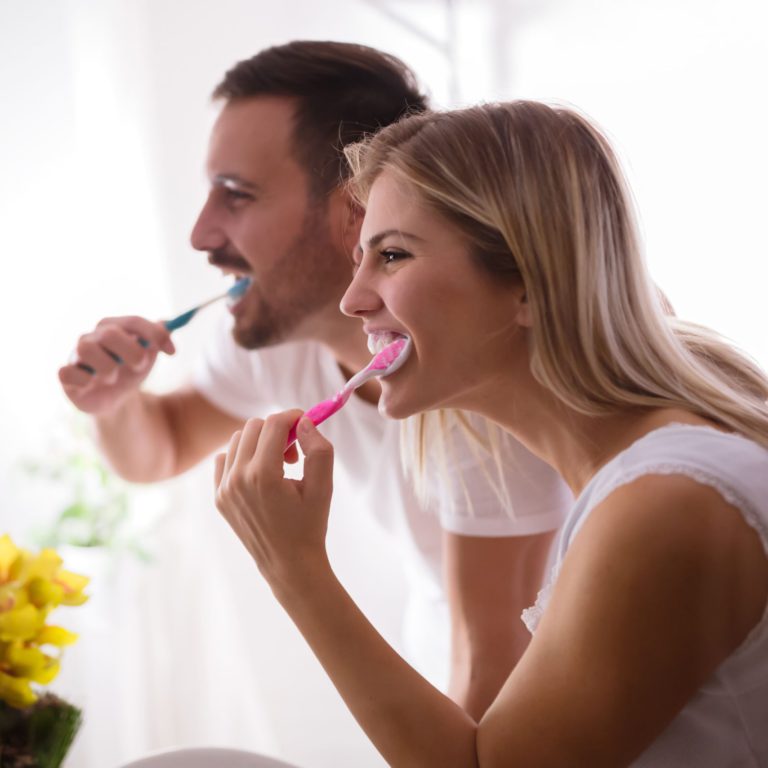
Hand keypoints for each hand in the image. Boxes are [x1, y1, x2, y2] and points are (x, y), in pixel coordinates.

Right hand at [58, 316, 174, 414]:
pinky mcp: (66, 375)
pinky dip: (85, 381)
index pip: (134, 321)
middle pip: (110, 333)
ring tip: (112, 378)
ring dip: (107, 368)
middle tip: (139, 366)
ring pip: (86, 349)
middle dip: (132, 352)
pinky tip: (92, 385)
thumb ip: (159, 337)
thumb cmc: (130, 370)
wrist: (115, 399)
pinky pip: (68, 373)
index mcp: (114, 327)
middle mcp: (93, 336)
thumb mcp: (148, 354)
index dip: (155, 335)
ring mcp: (76, 354)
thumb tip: (167, 322)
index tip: (173, 352)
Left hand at [214, 410, 334, 592]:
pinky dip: (242, 457)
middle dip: (278, 430)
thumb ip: (318, 449)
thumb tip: (303, 422)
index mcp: (264, 475)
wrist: (288, 563)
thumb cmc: (310, 524)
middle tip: (294, 453)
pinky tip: (260, 474)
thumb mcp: (324, 486)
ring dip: (260, 442)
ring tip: (279, 465)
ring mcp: (224, 489)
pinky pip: (224, 458)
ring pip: (238, 439)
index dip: (293, 416)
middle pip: (254, 426)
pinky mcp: (218, 497)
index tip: (306, 424)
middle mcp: (238, 479)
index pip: (274, 423)